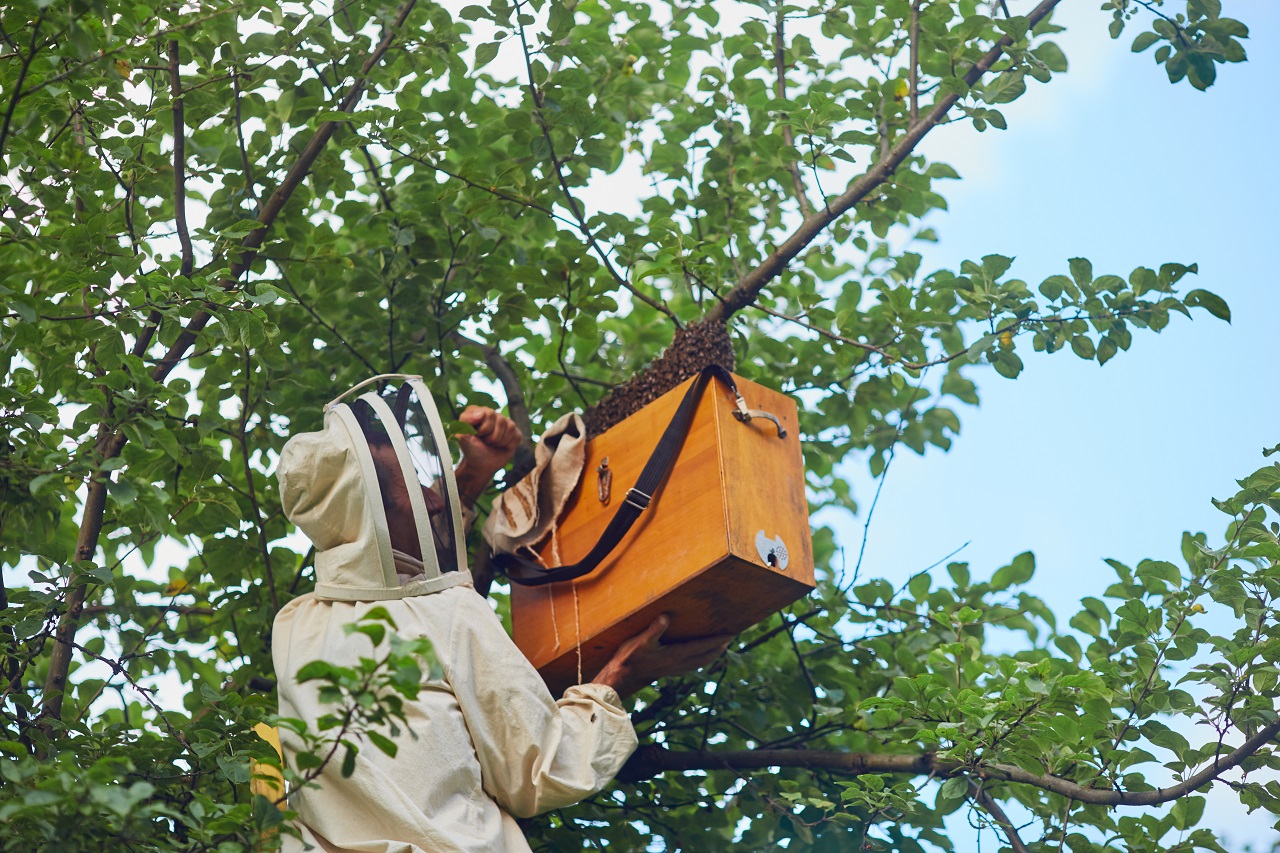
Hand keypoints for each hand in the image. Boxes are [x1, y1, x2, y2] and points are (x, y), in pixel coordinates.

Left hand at [454, 406, 522, 503]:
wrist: (481, 465)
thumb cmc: (471, 450)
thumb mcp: (463, 437)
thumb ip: (466, 422)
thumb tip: (480, 414)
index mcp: (476, 411)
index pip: (488, 413)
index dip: (484, 428)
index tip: (477, 436)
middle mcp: (490, 414)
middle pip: (501, 420)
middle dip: (492, 436)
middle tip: (485, 441)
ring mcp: (503, 422)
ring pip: (510, 427)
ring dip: (500, 441)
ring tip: (492, 444)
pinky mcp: (514, 432)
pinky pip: (517, 435)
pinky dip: (509, 445)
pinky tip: (502, 447)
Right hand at [589, 614, 730, 698]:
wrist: (622, 675)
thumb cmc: (630, 656)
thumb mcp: (640, 641)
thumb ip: (654, 629)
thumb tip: (665, 617)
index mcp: (674, 654)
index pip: (700, 647)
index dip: (716, 641)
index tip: (729, 635)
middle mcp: (677, 663)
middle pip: (704, 656)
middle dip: (718, 648)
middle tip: (731, 639)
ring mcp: (674, 669)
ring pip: (699, 663)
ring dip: (712, 656)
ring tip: (721, 648)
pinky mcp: (669, 671)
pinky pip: (691, 666)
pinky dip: (701, 661)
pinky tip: (700, 659)